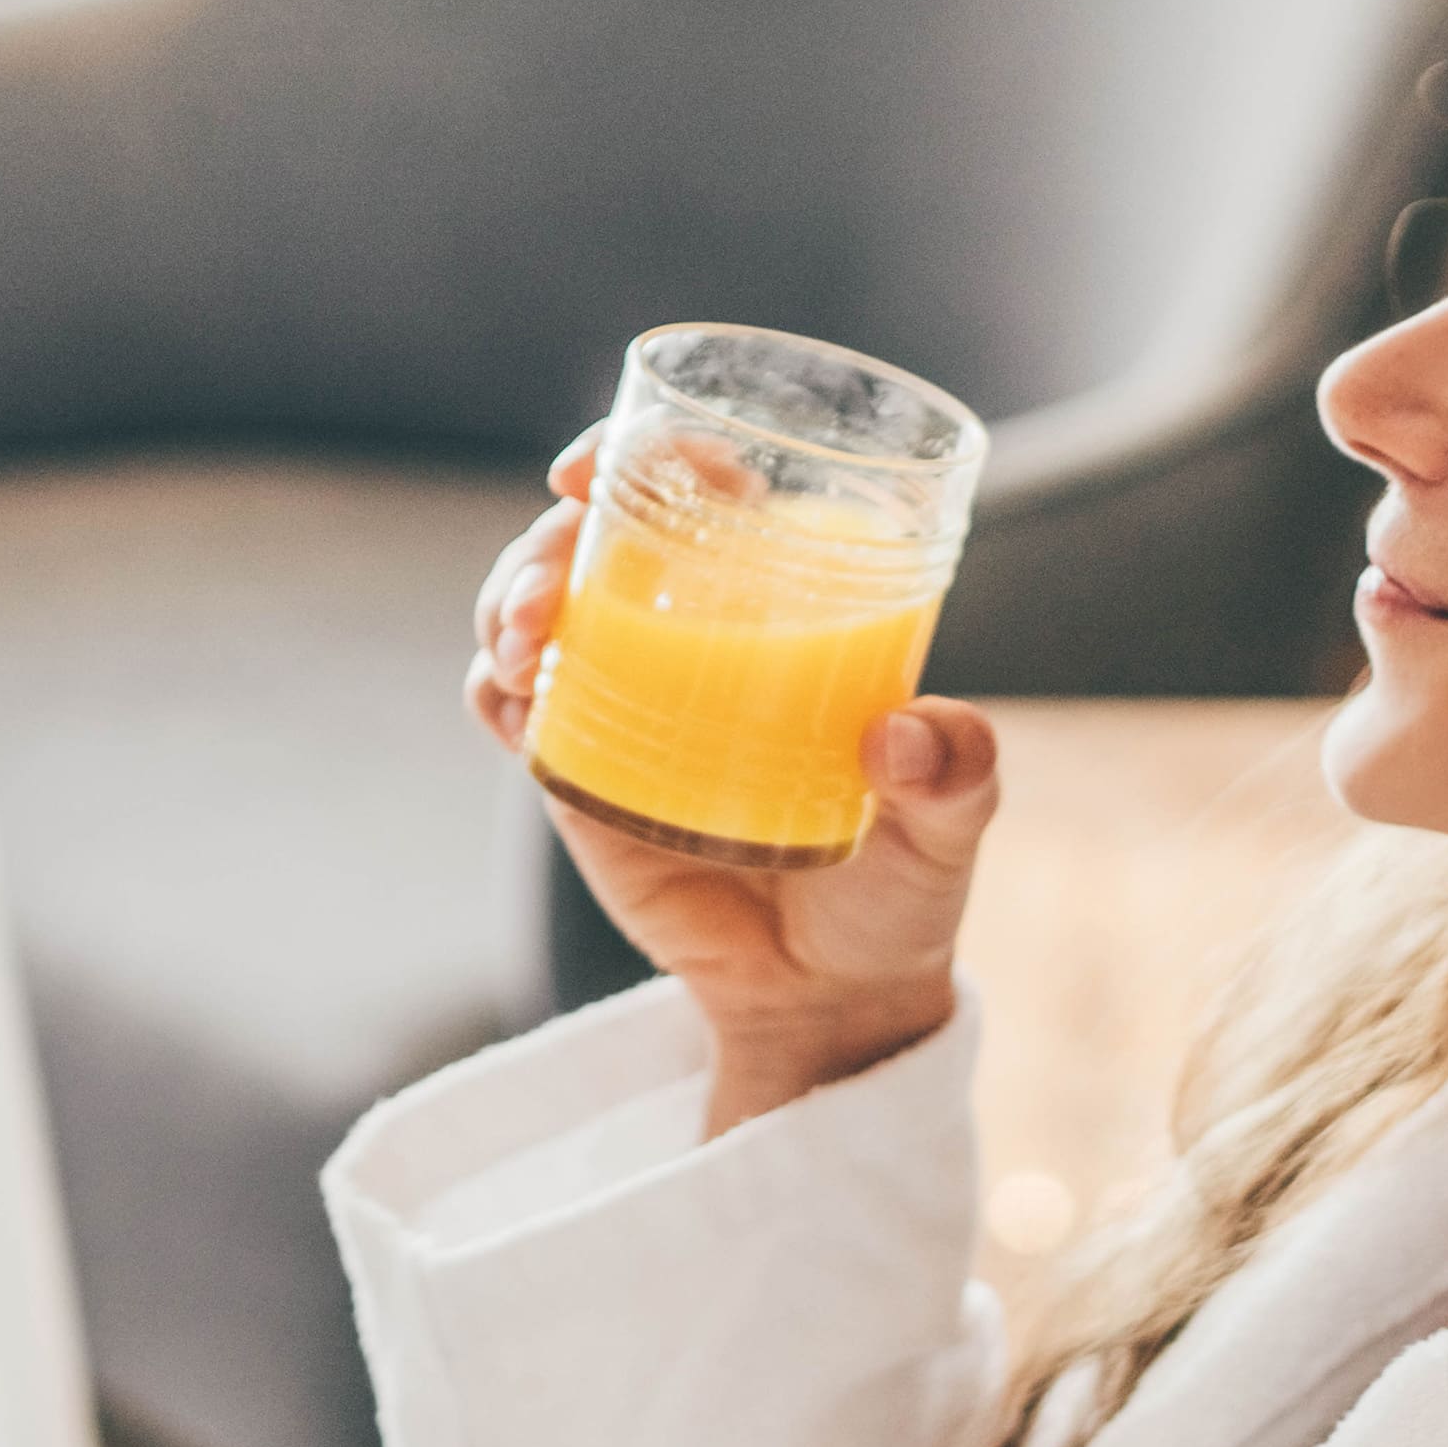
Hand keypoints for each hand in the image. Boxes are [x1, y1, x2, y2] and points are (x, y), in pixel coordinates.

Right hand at [469, 427, 1002, 1134]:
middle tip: (548, 595)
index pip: (702, 491)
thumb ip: (957, 774)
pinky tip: (510, 702)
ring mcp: (626, 698)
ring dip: (504, 603)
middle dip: (546, 540)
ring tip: (524, 645)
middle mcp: (694, 634)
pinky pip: (509, 709)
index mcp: (780, 606)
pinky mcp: (578, 773)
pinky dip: (491, 691)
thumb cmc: (900, 889)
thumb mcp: (950, 829)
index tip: (602, 464)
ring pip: (532, 610)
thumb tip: (902, 734)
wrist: (829, 994)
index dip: (646, 452)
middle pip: (592, 539)